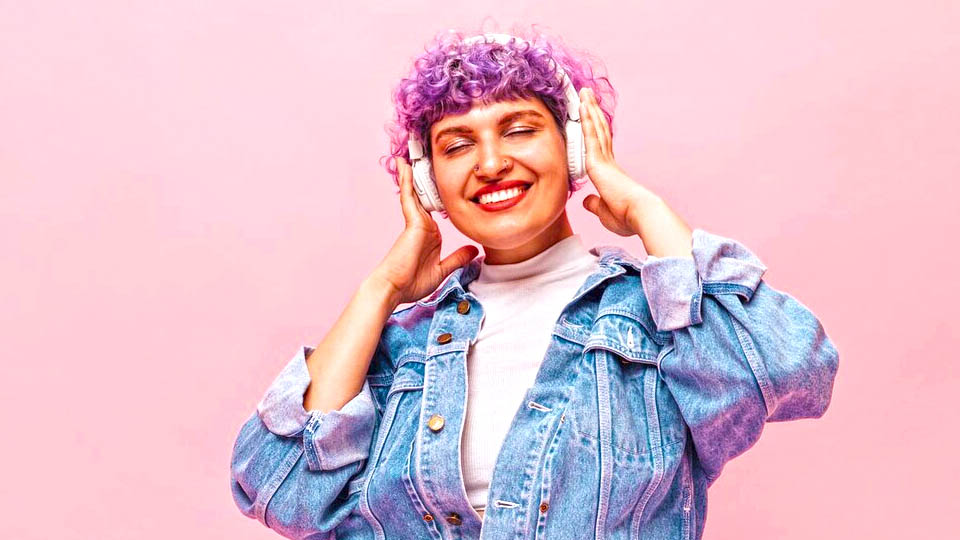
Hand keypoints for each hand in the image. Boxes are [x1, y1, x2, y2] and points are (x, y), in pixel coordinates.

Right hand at [371, 157, 478, 304]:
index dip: (439, 194)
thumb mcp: (442, 270)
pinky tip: (405, 165)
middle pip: (425, 195)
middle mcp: (422, 225)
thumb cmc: (413, 283)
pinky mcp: (412, 222)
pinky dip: (407, 181)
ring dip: (413, 173)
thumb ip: (457, 258)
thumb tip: (474, 250)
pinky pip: (410, 196)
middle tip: (425, 157)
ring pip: (416, 192)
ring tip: (411, 152)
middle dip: (425, 178)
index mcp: (429, 235)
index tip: (443, 181)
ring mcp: (416, 222)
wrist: (395, 289)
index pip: (436, 209)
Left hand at [578, 87, 650, 236]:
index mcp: (610, 173)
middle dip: (592, 113)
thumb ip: (595, 204)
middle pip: (599, 131)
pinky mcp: (599, 161)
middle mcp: (609, 162)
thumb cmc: (627, 217)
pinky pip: (590, 136)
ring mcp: (605, 160)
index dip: (595, 131)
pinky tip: (582, 106)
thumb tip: (587, 201)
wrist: (640, 214)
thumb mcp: (605, 212)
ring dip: (589, 109)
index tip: (591, 119)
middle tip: (588, 96)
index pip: (600, 147)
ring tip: (584, 92)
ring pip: (595, 128)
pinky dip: (586, 120)